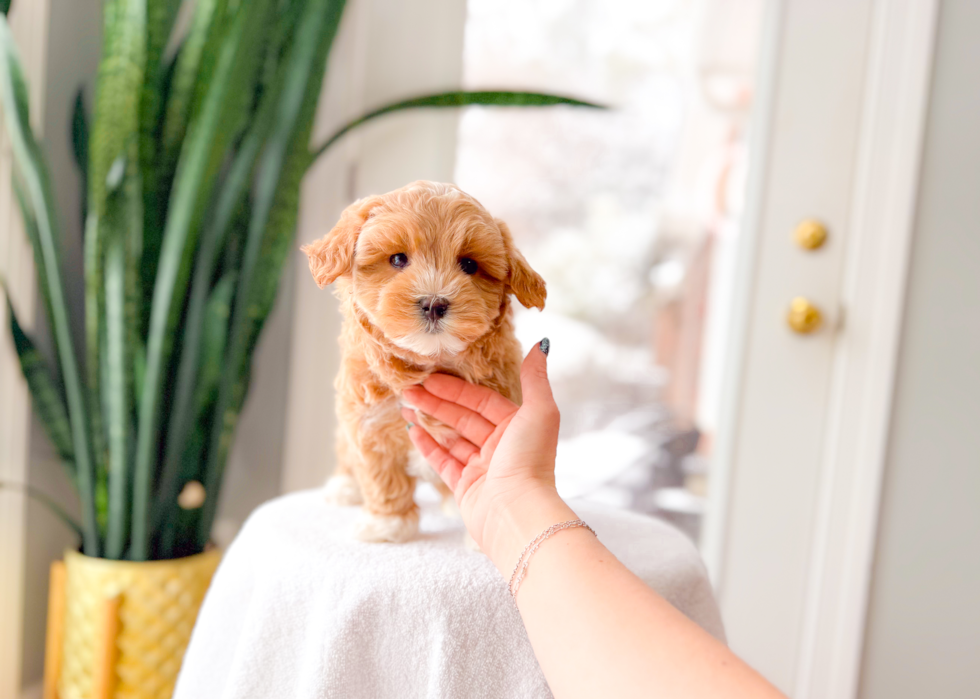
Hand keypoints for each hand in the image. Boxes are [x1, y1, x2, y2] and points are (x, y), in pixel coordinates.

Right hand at [402, 340, 571, 568]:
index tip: (430, 377)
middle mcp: (500, 446)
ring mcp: (482, 467)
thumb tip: (541, 345)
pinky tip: (412, 431)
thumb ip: (535, 379)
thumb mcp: (539, 412)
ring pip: (451, 438)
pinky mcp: (465, 487)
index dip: (456, 389)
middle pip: (463, 417)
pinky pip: (443, 461)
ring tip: (405, 405)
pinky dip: (427, 445)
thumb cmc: (530, 461)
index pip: (481, 400)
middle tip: (408, 388)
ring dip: (428, 421)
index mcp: (516, 427)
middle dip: (436, 402)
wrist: (516, 513)